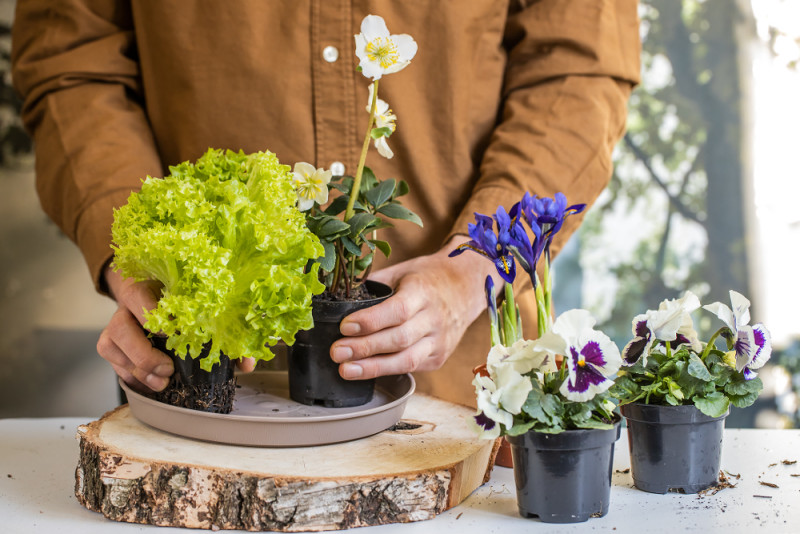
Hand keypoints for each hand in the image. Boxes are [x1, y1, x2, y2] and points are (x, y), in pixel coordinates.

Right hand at [97, 266, 254, 391]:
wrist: (151, 292)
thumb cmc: (181, 301)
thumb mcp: (200, 306)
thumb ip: (225, 332)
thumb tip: (246, 363)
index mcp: (148, 288)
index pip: (139, 295)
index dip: (152, 314)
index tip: (172, 332)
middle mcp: (126, 306)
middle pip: (122, 327)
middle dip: (144, 352)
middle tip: (168, 368)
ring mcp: (115, 325)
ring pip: (111, 346)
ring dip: (136, 369)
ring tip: (161, 382)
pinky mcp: (111, 344)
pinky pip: (112, 362)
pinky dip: (129, 376)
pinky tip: (149, 384)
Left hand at [330, 236, 502, 379]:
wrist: (466, 287)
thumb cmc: (427, 278)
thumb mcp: (402, 271)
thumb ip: (375, 285)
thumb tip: (339, 298)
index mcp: (423, 292)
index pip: (398, 310)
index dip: (370, 321)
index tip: (344, 326)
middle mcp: (435, 319)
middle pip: (399, 339)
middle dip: (365, 348)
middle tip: (336, 352)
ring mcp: (440, 341)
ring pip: (406, 360)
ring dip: (373, 368)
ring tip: (346, 370)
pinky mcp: (439, 357)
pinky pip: (411, 367)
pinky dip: (387, 371)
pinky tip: (366, 371)